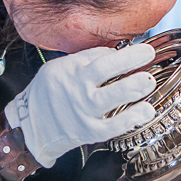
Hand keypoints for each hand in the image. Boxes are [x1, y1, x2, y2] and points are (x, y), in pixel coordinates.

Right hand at [4, 44, 156, 167]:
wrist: (31, 125)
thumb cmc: (50, 93)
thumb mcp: (61, 68)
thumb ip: (86, 59)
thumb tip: (116, 52)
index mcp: (71, 71)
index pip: (98, 57)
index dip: (122, 53)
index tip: (143, 48)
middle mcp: (78, 89)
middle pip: (103, 71)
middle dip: (129, 61)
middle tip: (148, 54)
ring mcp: (84, 112)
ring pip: (109, 98)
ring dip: (132, 88)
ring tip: (149, 82)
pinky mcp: (90, 132)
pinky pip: (113, 126)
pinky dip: (131, 119)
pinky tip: (146, 111)